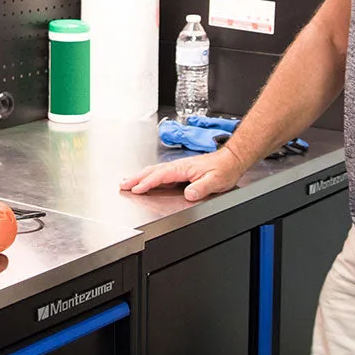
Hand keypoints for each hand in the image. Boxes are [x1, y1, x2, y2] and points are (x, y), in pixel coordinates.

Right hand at [119, 145, 245, 202]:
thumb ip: (201, 187)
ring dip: (139, 176)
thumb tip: (188, 193)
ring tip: (127, 182)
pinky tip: (145, 180)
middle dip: (136, 178)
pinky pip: (160, 173)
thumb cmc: (224, 169)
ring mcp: (179, 168)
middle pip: (153, 171)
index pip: (161, 175)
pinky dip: (148, 176)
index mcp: (184, 168)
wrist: (231, 160)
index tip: (137, 188)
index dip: (148, 182)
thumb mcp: (216, 181)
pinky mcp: (180, 171)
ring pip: (154, 171)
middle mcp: (179, 166)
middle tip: (122, 184)